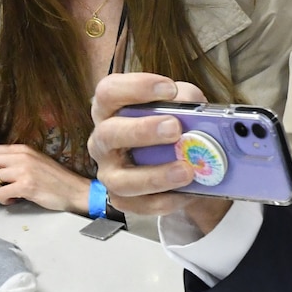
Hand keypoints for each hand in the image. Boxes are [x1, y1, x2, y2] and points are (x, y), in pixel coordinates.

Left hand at [0, 144, 91, 212]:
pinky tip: (14, 200)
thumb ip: (15, 160)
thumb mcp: (34, 161)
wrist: (75, 190)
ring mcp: (23, 171)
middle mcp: (20, 156)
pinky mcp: (26, 186)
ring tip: (4, 194)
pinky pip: (0, 193)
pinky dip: (3, 200)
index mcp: (21, 149)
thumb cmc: (55, 179)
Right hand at [88, 73, 232, 228]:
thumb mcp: (182, 107)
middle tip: (175, 128)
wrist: (184, 167)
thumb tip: (189, 102)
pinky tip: (186, 193)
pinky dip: (166, 200)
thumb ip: (186, 100)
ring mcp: (109, 172)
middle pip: (109, 133)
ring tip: (186, 170)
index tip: (169, 88)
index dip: (135, 87)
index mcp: (111, 110)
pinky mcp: (122, 199)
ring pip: (122, 179)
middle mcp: (103, 140)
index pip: (108, 91)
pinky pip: (140, 205)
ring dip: (155, 175)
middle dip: (142, 131)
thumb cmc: (173, 129)